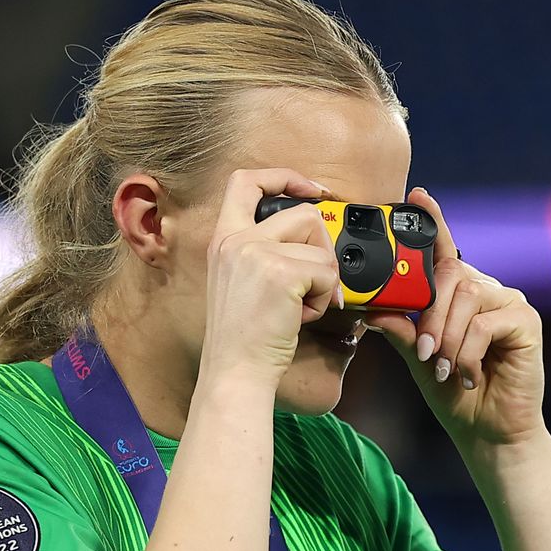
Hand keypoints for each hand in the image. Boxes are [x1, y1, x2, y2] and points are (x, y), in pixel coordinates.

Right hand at [200, 168, 342, 384]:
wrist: (236, 372)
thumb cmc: (243, 338)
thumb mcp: (241, 282)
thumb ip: (265, 252)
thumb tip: (313, 237)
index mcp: (223, 238)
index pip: (246, 180)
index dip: (284, 177)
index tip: (310, 190)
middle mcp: (236, 239)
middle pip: (302, 212)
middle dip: (323, 245)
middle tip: (317, 280)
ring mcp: (257, 253)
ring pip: (320, 244)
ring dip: (323, 278)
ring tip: (301, 306)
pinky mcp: (281, 272)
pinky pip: (326, 272)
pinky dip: (324, 298)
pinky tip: (302, 317)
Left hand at [368, 187, 546, 450]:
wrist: (488, 433)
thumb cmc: (454, 395)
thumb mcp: (417, 358)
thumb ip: (400, 328)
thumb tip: (368, 306)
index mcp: (462, 295)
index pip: (444, 253)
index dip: (433, 224)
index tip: (418, 197)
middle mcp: (488, 292)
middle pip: (453, 274)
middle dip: (430, 314)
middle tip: (423, 351)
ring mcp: (511, 304)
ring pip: (467, 297)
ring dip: (447, 336)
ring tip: (442, 367)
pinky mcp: (526, 323)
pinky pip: (486, 323)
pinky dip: (467, 351)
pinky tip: (466, 374)